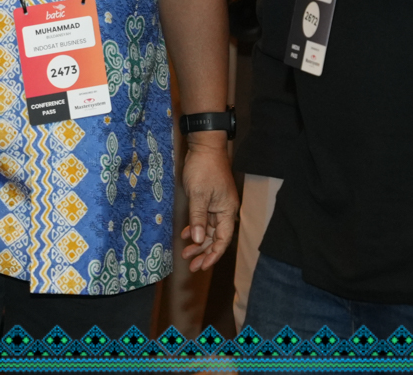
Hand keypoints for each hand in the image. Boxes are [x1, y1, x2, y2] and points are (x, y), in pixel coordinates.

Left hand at [178, 136, 237, 272]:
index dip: (213, 254)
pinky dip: (195, 228)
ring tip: (185, 254)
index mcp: (227, 211)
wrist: (205, 146)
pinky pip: (204, 220)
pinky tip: (185, 235)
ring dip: (198, 242)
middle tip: (191, 266)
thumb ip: (198, 218)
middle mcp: (224, 211)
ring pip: (209, 230)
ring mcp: (217, 205)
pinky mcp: (209, 200)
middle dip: (204, 252)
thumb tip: (199, 240)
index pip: (223, 240)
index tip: (202, 266)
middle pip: (216, 238)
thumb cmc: (204, 169)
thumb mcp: (198, 195)